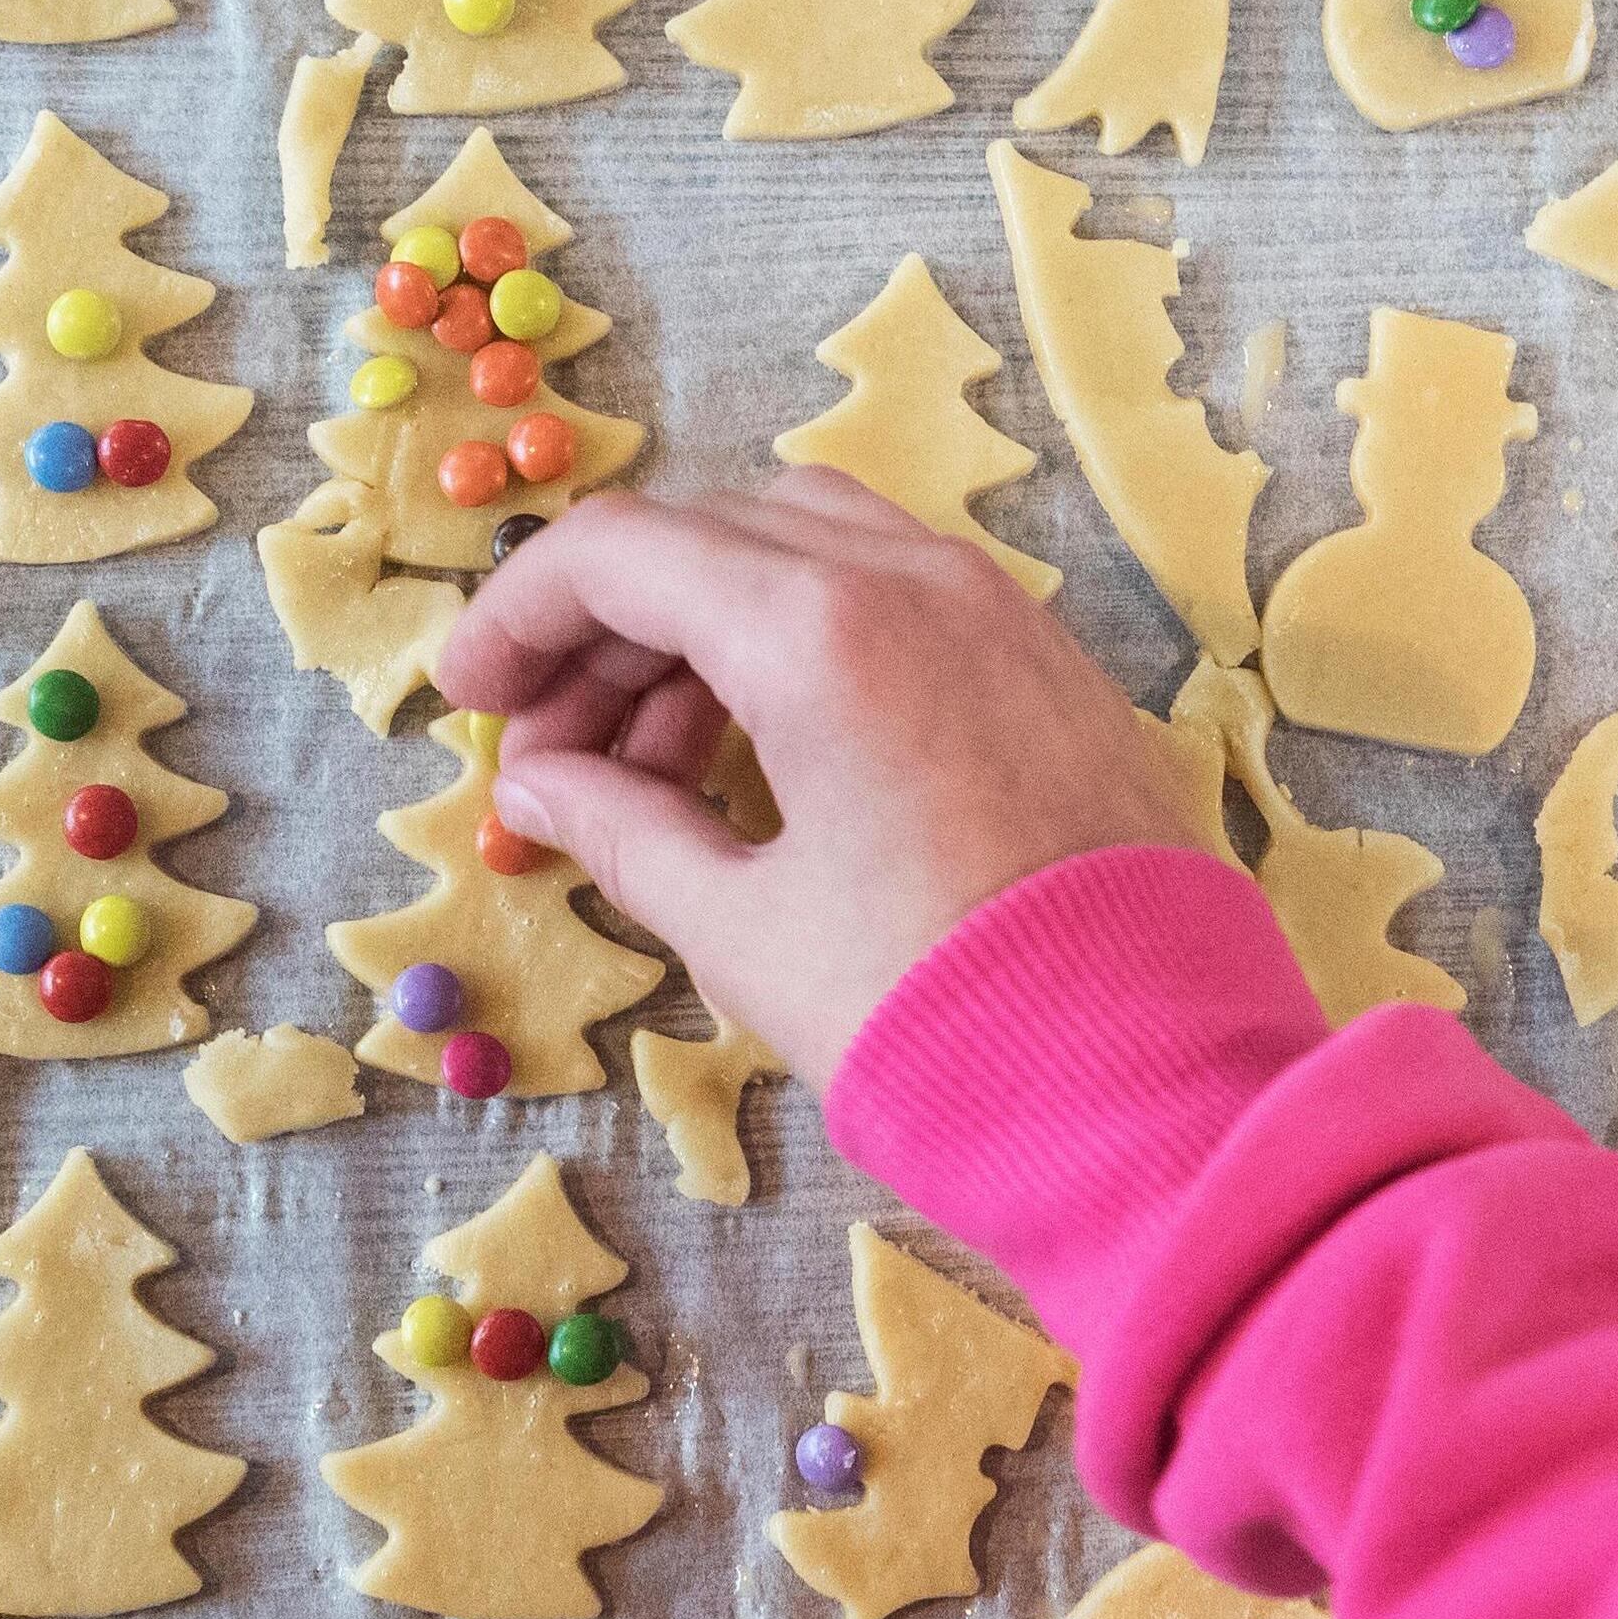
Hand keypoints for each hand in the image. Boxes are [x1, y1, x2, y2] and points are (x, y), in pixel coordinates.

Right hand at [432, 472, 1204, 1081]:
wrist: (1149, 1082)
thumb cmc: (935, 1013)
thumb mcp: (744, 929)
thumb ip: (622, 828)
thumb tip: (540, 784)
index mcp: (822, 627)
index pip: (618, 553)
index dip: (516, 616)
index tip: (468, 700)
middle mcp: (915, 581)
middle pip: (710, 536)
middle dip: (606, 630)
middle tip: (550, 753)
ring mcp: (996, 611)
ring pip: (805, 549)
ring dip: (704, 630)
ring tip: (650, 771)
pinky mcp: (1048, 662)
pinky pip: (894, 597)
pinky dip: (803, 641)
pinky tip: (765, 758)